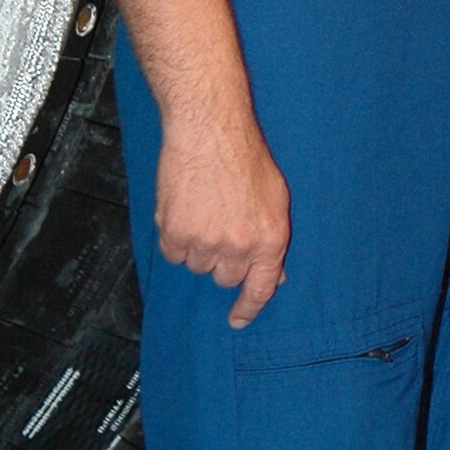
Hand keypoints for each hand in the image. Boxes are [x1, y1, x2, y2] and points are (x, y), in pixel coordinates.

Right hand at [155, 112, 290, 325]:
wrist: (209, 130)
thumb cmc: (244, 156)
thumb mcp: (275, 196)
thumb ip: (274, 239)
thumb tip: (275, 275)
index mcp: (270, 238)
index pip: (261, 288)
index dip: (248, 308)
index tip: (238, 319)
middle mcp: (238, 245)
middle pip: (225, 278)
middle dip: (223, 260)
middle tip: (221, 226)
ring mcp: (205, 241)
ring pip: (197, 265)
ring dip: (198, 247)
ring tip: (204, 210)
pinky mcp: (175, 233)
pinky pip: (173, 253)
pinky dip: (176, 238)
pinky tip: (185, 210)